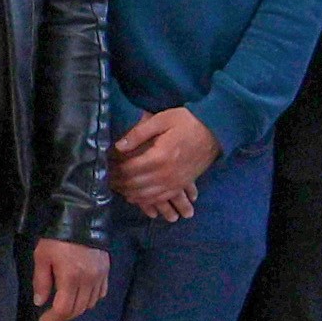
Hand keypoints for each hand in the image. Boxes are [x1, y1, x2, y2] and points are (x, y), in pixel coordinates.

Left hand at [30, 237, 112, 320]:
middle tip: (52, 315)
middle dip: (63, 316)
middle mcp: (88, 281)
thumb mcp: (42, 257)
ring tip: (65, 305)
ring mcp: (100, 276)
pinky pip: (101, 293)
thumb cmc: (58, 238)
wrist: (82, 218)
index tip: (43, 319)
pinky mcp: (106, 271)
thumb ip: (41, 282)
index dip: (53, 318)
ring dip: (77, 309)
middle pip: (78, 310)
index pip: (64, 309)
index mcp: (71, 278)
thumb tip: (40, 302)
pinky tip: (80, 296)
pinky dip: (90, 299)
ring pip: (90, 304)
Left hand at [110, 105, 219, 220]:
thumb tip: (118, 146)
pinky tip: (135, 196)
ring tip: (117, 187)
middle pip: (135, 185)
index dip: (114, 170)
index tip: (105, 166)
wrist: (216, 132)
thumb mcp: (162, 120)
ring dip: (129, 193)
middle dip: (118, 183)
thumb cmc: (187, 122)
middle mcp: (166, 174)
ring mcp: (174, 183)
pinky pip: (159, 199)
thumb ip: (138, 133)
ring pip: (145, 195)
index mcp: (159, 157)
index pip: (129, 170)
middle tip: (107, 178)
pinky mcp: (180, 186)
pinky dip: (145, 200)